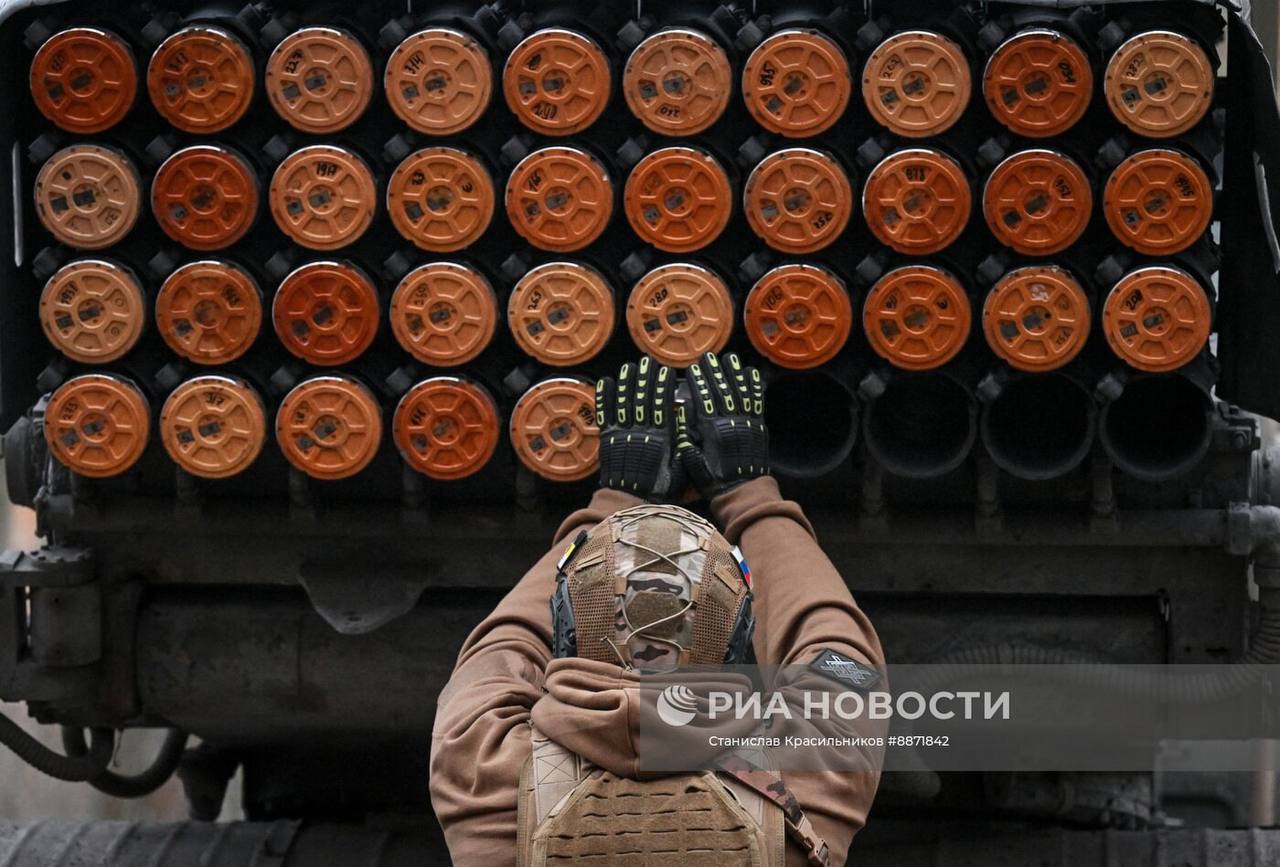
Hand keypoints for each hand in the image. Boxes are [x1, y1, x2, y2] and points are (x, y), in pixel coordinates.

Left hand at [595, 356, 684, 500]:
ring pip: (624, 402)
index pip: (661, 407)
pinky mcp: (607, 439)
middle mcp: (640, 432)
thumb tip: (690, 431)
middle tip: (647, 361)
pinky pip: (605, 414)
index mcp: (660, 439)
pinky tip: (606, 381)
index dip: (662, 388)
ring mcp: (622, 434)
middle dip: (645, 378)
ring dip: (626, 382)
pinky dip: (605, 397)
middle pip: (642, 399)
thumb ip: (685, 452)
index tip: (665, 371)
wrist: (629, 503)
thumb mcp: (679, 473)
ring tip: (630, 366)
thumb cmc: (657, 489)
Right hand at [678, 351, 768, 497]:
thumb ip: (687, 447)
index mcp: (713, 432)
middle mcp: (730, 423)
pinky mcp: (758, 426)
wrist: (744, 491)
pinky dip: (754, 386)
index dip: (699, 384)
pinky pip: (756, 402)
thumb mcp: (695, 467)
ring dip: (734, 374)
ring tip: (729, 358)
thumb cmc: (715, 480)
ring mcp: (746, 423)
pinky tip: (751, 373)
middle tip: (708, 357)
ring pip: (740, 393)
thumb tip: (678, 425)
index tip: (693, 370)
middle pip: (722, 392)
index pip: (705, 402)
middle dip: (715, 373)